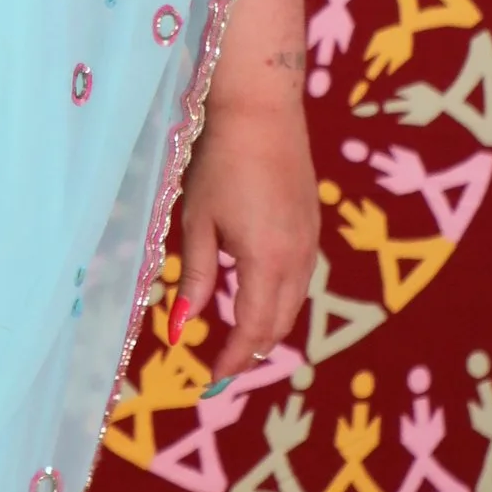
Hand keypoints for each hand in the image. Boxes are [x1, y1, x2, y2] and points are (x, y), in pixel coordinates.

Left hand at [169, 97, 320, 376]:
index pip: (254, 330)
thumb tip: (180, 330)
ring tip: (237, 340)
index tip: (210, 381)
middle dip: (251, 351)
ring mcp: (310, 242)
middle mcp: (299, 259)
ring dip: (267, 327)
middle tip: (222, 368)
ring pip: (294, 303)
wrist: (262, 111)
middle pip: (279, 324)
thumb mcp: (199, 225)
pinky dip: (278, 300)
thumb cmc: (220, 164)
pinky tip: (256, 296)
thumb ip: (197, 280)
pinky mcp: (312, 226)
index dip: (233, 360)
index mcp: (268, 263)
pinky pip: (300, 279)